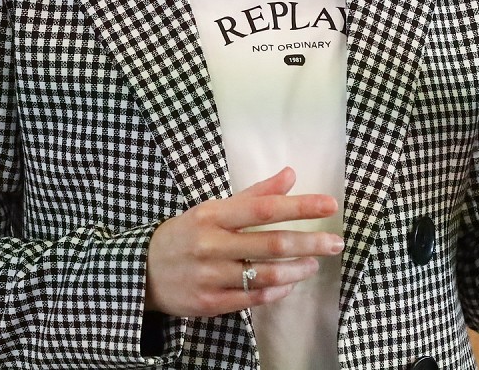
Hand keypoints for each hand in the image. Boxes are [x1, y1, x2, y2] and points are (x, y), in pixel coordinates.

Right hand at [144, 167, 342, 317]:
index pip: (264, 209)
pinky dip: (276, 292)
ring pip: (265, 275)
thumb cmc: (186, 234)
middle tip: (335, 242)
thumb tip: (291, 174)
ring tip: (314, 264)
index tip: (329, 205)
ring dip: (296, 270)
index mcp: (214, 215)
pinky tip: (289, 285)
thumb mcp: (213, 208)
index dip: (300, 206)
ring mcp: (210, 276)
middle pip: (271, 244)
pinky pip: (252, 299)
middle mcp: (212, 244)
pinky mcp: (209, 303)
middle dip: (309, 242)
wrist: (142, 270)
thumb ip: (254, 194)